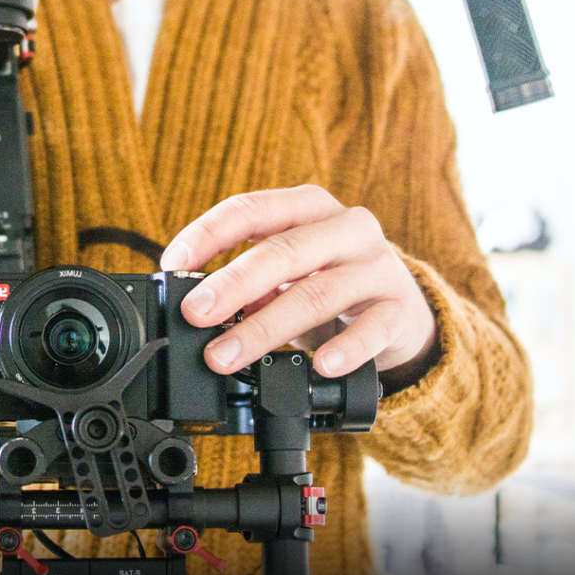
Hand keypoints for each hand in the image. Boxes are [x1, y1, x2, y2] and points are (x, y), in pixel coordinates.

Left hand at [158, 186, 437, 383]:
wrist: (401, 310)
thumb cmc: (330, 281)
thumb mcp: (288, 273)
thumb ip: (249, 284)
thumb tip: (198, 309)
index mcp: (308, 208)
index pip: (252, 208)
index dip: (208, 233)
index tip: (173, 264)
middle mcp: (346, 228)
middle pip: (283, 251)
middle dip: (232, 284)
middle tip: (195, 313)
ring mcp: (377, 266)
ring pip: (317, 294)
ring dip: (265, 329)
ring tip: (225, 356)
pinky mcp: (400, 308)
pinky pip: (373, 329)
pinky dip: (345, 349)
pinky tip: (320, 366)